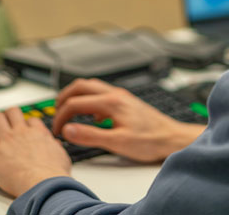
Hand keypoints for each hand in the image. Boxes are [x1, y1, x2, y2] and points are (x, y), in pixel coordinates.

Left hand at [0, 107, 71, 197]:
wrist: (44, 185)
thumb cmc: (53, 176)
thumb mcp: (61, 156)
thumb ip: (55, 147)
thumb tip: (56, 145)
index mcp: (38, 133)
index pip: (30, 120)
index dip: (25, 124)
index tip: (22, 129)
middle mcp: (21, 132)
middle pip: (12, 112)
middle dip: (7, 117)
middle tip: (3, 125)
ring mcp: (6, 139)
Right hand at [52, 78, 204, 162]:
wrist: (172, 138)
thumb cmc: (151, 141)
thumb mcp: (117, 143)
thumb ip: (90, 136)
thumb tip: (68, 130)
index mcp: (111, 102)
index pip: (75, 103)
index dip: (61, 116)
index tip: (57, 130)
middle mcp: (115, 94)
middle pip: (80, 86)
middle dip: (63, 98)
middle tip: (55, 114)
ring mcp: (120, 96)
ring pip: (90, 87)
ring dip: (75, 96)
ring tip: (67, 111)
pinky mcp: (125, 101)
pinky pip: (100, 93)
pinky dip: (88, 100)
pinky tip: (91, 117)